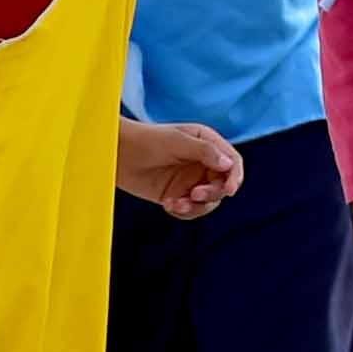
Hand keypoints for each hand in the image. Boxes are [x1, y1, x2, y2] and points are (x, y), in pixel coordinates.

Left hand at [119, 120, 242, 217]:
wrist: (118, 154)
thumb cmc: (146, 140)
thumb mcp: (177, 141)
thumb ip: (204, 151)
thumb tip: (228, 164)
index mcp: (207, 144)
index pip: (232, 162)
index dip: (235, 176)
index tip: (229, 190)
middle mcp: (203, 163)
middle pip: (222, 185)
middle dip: (212, 193)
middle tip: (195, 194)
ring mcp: (191, 180)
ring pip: (208, 201)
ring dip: (196, 206)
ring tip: (176, 204)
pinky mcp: (178, 195)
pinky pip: (191, 210)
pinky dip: (184, 211)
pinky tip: (168, 204)